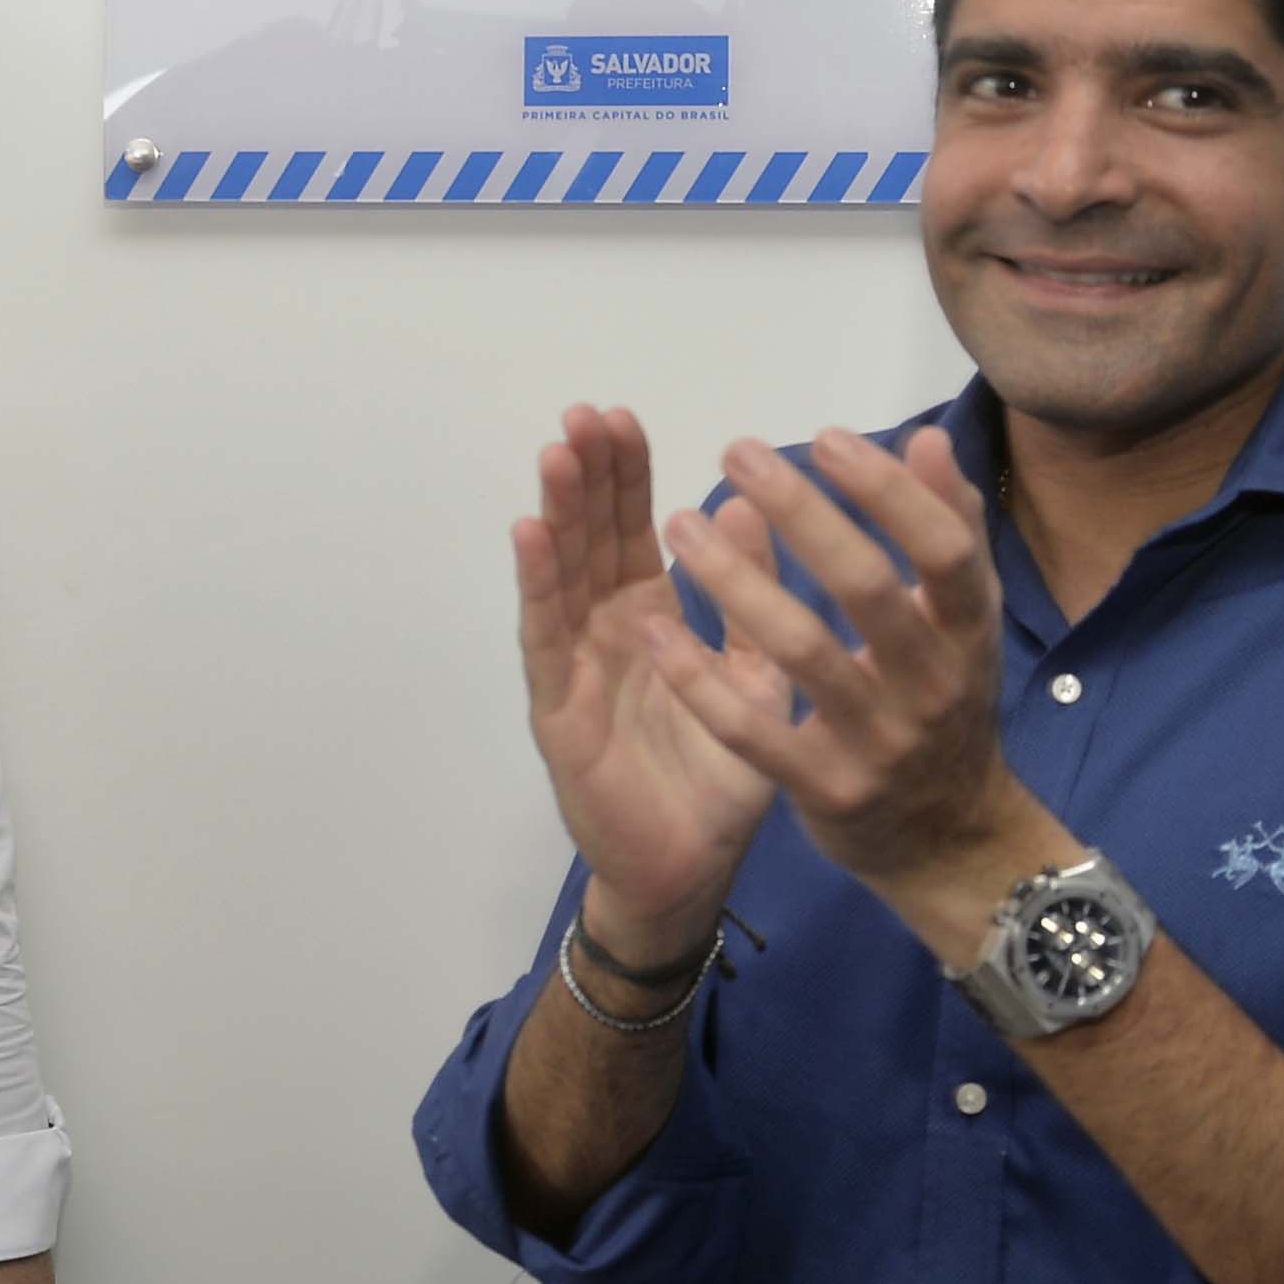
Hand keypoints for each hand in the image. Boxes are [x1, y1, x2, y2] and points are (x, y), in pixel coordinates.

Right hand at [513, 407, 771, 954]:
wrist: (691, 869)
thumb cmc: (717, 778)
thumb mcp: (753, 679)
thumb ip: (752, 603)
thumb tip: (749, 509)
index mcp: (649, 619)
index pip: (632, 531)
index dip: (626, 475)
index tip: (622, 416)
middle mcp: (604, 633)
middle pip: (589, 539)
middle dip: (586, 477)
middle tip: (584, 413)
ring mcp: (575, 667)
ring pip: (562, 575)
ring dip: (557, 512)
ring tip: (557, 452)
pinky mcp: (559, 709)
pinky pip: (546, 637)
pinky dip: (537, 582)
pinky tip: (530, 533)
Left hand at [643, 428, 1027, 914]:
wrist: (948, 842)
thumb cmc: (943, 704)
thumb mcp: (963, 624)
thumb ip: (949, 533)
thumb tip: (930, 439)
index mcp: (969, 632)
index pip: (946, 549)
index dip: (891, 492)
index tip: (824, 437)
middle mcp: (932, 685)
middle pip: (868, 588)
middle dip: (802, 515)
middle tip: (736, 453)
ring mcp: (879, 742)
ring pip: (802, 651)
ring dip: (735, 581)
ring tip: (679, 523)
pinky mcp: (826, 790)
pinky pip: (753, 729)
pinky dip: (699, 677)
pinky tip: (652, 628)